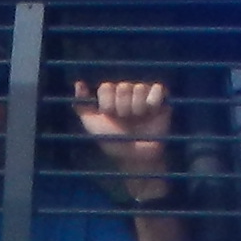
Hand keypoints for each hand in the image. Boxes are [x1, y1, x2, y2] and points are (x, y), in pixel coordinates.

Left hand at [74, 72, 172, 195]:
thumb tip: (78, 83)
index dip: (107, 103)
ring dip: (137, 107)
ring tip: (139, 119)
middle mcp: (127, 92)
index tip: (109, 117)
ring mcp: (144, 94)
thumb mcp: (92, 125)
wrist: (136, 157)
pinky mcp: (162, 99)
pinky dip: (153, 101)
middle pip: (123, 86)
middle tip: (126, 120)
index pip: (106, 87)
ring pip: (139, 88)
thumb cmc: (113, 141)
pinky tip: (152, 112)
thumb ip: (82, 105)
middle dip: (122, 107)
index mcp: (111, 95)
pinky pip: (157, 88)